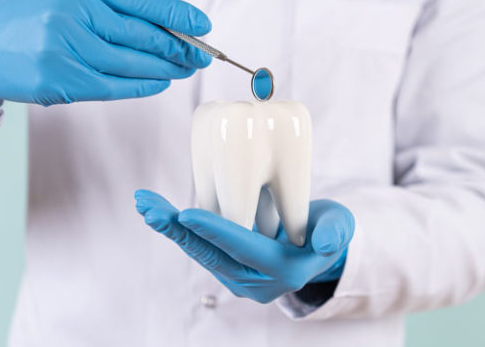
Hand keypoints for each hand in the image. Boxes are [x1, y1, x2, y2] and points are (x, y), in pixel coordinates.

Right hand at [0, 0, 210, 113]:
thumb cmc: (33, 16)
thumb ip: (113, 5)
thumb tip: (171, 26)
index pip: (141, 0)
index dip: (178, 15)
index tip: (204, 25)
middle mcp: (71, 12)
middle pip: (141, 34)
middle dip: (179, 46)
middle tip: (202, 55)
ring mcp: (63, 48)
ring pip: (130, 63)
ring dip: (165, 68)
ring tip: (186, 69)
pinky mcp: (58, 79)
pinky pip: (113, 86)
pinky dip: (142, 85)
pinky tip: (161, 82)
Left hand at [135, 190, 354, 303]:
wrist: (318, 246)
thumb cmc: (329, 229)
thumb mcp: (340, 226)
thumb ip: (334, 232)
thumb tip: (325, 243)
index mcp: (282, 269)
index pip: (244, 247)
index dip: (215, 229)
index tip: (186, 213)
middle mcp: (255, 281)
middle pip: (211, 253)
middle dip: (178, 229)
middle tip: (149, 208)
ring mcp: (238, 277)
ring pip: (199, 251)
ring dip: (170, 228)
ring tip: (145, 204)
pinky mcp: (227, 267)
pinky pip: (199, 247)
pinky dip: (177, 228)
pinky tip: (157, 210)